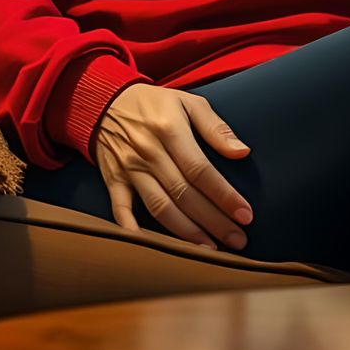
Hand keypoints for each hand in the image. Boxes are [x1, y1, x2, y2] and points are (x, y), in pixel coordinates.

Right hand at [91, 83, 252, 247]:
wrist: (104, 101)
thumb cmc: (155, 104)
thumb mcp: (189, 102)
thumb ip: (216, 127)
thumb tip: (242, 151)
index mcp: (170, 131)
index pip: (201, 171)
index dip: (224, 195)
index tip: (245, 215)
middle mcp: (149, 153)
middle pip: (184, 195)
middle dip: (213, 221)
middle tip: (238, 240)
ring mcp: (129, 169)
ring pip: (159, 207)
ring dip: (185, 232)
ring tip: (210, 249)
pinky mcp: (113, 180)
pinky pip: (121, 209)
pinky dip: (132, 230)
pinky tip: (151, 248)